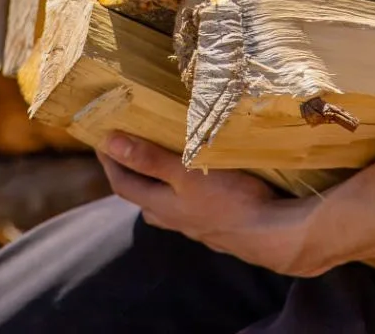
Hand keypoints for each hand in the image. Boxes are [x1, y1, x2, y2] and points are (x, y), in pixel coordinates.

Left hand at [96, 132, 322, 275]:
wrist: (275, 236)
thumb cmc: (231, 199)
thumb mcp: (186, 173)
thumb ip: (149, 159)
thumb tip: (109, 142)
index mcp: (161, 206)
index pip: (123, 184)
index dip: (109, 161)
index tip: (100, 139)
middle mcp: (176, 220)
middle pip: (143, 199)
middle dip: (131, 176)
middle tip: (128, 151)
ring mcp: (199, 228)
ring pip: (169, 209)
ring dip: (160, 190)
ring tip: (163, 169)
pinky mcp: (221, 229)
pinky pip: (195, 212)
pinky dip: (188, 198)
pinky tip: (203, 190)